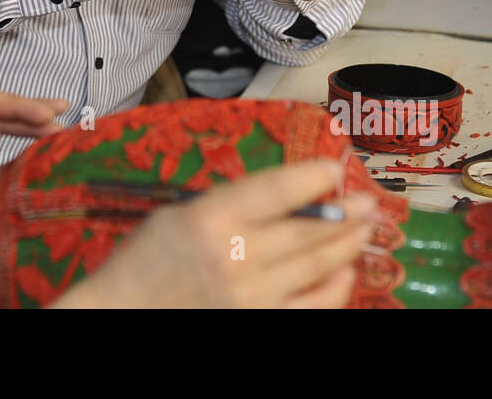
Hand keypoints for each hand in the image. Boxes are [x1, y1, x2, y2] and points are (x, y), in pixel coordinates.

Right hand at [53, 159, 378, 307]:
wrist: (122, 314)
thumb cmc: (145, 262)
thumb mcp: (178, 215)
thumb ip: (229, 203)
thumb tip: (287, 195)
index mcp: (211, 218)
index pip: (277, 189)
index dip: (313, 176)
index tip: (334, 167)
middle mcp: (236, 256)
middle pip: (309, 228)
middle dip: (346, 212)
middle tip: (369, 202)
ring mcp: (251, 296)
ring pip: (317, 266)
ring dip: (347, 245)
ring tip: (364, 230)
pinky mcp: (258, 324)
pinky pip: (312, 308)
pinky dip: (335, 289)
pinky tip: (345, 273)